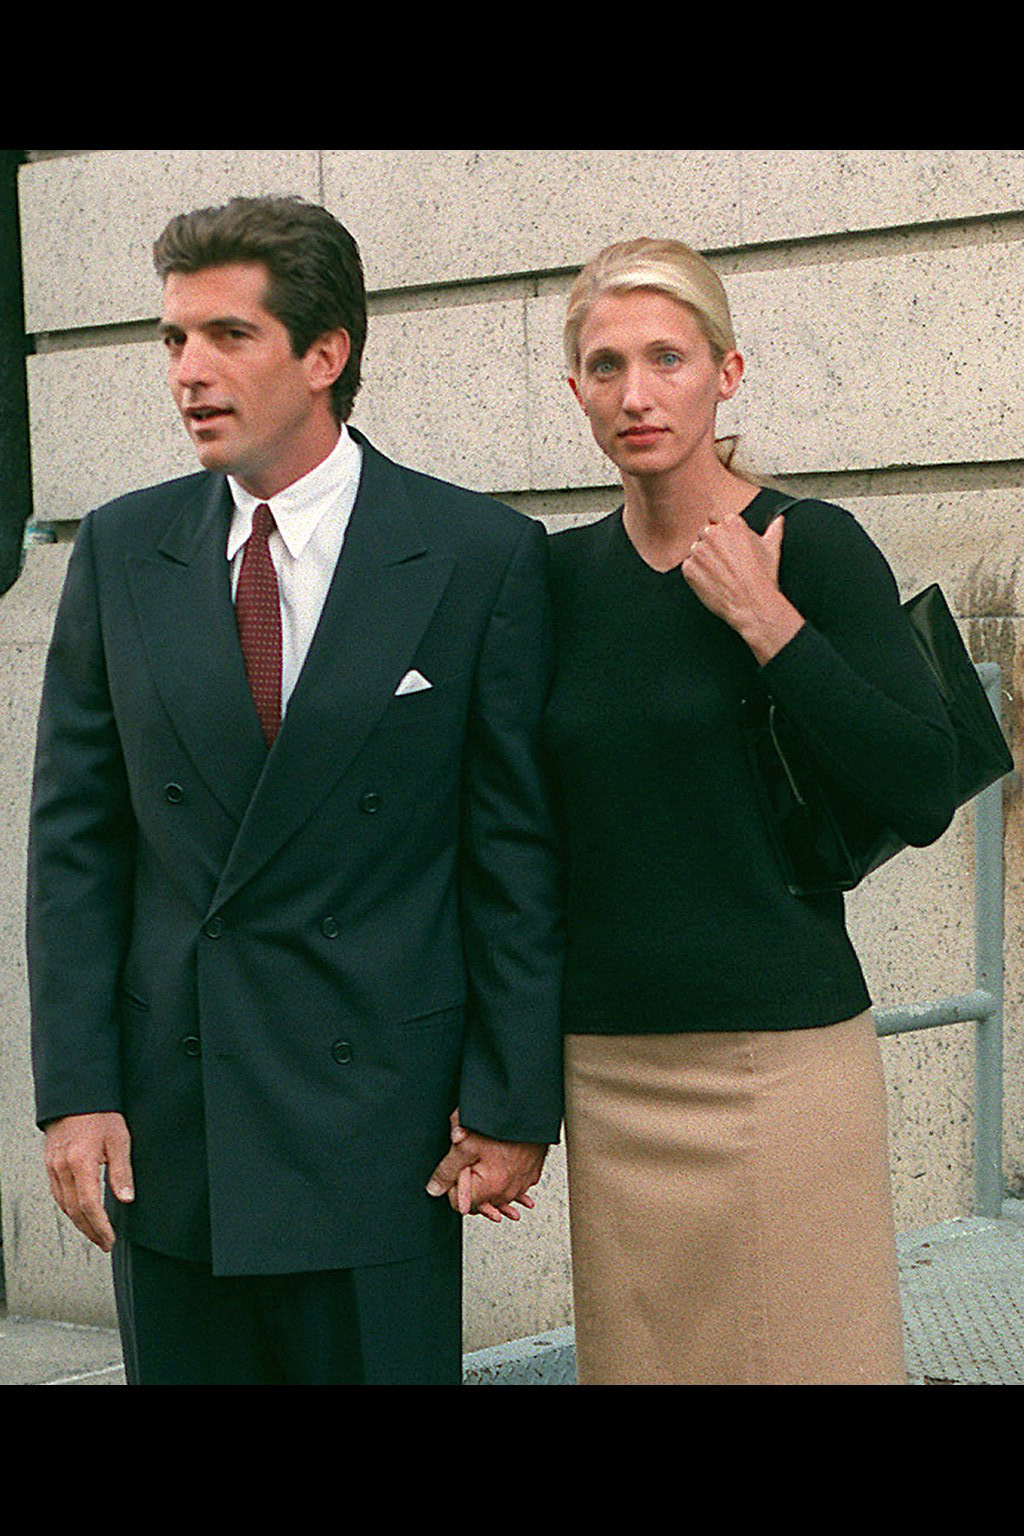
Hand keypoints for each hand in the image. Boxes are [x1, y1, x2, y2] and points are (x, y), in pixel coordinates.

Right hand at [44, 1112, 133, 1252]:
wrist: (77, 1096)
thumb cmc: (100, 1114)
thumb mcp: (119, 1140)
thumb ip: (121, 1172)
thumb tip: (126, 1198)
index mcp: (80, 1163)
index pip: (89, 1206)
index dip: (100, 1226)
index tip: (109, 1238)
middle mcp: (62, 1168)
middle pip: (74, 1211)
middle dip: (90, 1231)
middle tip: (104, 1243)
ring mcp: (53, 1167)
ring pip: (63, 1205)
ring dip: (78, 1223)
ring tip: (94, 1233)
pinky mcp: (50, 1164)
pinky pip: (58, 1193)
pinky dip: (69, 1208)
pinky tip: (78, 1212)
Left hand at [426, 1110, 546, 1222]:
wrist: (530, 1109)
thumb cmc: (501, 1123)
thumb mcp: (464, 1144)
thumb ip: (447, 1171)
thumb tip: (435, 1188)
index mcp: (490, 1188)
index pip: (458, 1203)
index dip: (451, 1183)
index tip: (455, 1165)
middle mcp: (508, 1192)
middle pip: (477, 1198)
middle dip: (470, 1180)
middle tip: (470, 1155)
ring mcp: (521, 1184)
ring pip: (494, 1190)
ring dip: (487, 1176)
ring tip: (485, 1151)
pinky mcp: (529, 1174)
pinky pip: (511, 1181)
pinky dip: (504, 1172)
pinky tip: (500, 1155)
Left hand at [681, 512, 802, 663]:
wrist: (752, 604)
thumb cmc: (763, 577)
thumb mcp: (771, 549)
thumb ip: (773, 530)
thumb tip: (778, 521)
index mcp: (731, 523)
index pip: (716, 519)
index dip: (722, 535)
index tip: (728, 548)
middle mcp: (712, 533)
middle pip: (705, 534)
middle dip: (712, 546)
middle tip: (726, 564)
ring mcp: (698, 551)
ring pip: (696, 550)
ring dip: (704, 560)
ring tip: (720, 574)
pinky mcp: (689, 568)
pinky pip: (688, 566)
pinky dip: (696, 574)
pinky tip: (712, 582)